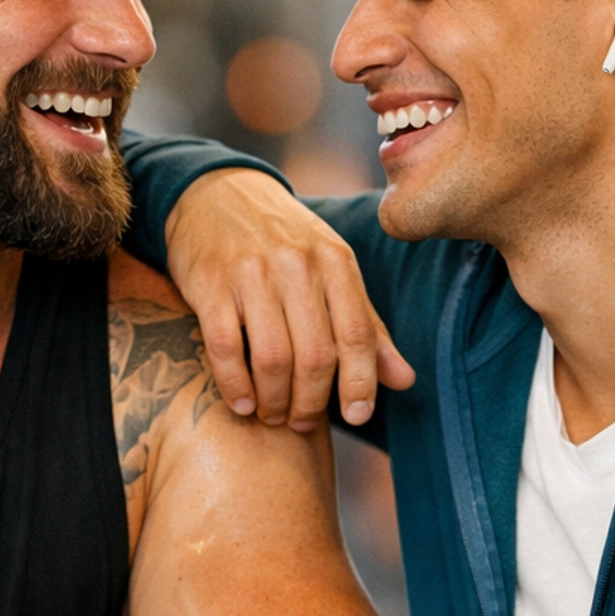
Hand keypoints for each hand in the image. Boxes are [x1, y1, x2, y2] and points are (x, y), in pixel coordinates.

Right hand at [165, 168, 414, 432]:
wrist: (216, 194)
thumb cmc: (283, 242)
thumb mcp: (332, 270)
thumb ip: (366, 326)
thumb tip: (404, 381)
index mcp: (336, 260)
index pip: (357, 334)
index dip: (360, 383)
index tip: (356, 417)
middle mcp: (297, 264)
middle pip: (316, 355)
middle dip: (311, 401)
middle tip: (302, 421)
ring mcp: (251, 273)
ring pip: (273, 358)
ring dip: (274, 400)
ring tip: (273, 415)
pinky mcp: (210, 283)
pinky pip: (225, 348)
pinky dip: (235, 385)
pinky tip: (242, 402)